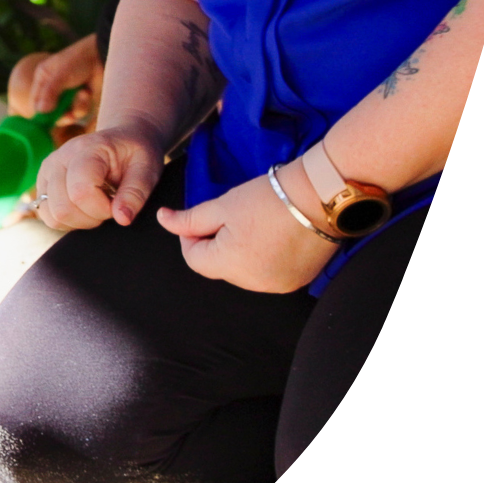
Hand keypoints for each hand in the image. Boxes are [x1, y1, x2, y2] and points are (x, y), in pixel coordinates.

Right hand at [10, 35, 103, 121]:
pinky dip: (83, 104)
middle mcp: (54, 89)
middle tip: (68, 116)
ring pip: (66, 114)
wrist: (103, 57)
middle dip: (60, 115)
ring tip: (83, 94)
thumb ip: (49, 93)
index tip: (44, 122)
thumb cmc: (78, 61)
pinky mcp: (82, 102)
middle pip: (50, 113)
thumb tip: (40, 112)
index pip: (36, 102)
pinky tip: (88, 93)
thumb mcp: (60, 74)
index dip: (39, 113)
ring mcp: (68, 96)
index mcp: (43, 79)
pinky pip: (78, 112)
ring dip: (75, 107)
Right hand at [33, 122, 162, 230]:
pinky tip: (84, 208)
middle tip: (109, 206)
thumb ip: (136, 193)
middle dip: (91, 218)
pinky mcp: (43, 183)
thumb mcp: (147, 168)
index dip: (102, 209)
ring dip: (78, 221)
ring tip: (97, 206)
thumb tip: (122, 218)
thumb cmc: (135, 153)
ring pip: (51, 215)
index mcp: (86, 150)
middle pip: (63, 208)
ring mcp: (47, 170)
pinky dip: (67, 220)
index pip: (81, 192)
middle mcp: (59, 158)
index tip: (119, 203)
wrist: (122, 138)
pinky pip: (46, 215)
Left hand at [157, 171, 337, 292]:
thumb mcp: (222, 206)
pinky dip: (262, 258)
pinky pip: (266, 274)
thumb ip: (189, 219)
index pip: (194, 260)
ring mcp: (278, 285)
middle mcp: (254, 283)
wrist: (321, 196)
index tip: (203, 218)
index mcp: (231, 266)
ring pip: (241, 271)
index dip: (191, 237)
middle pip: (218, 267)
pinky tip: (271, 235)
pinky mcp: (297, 281)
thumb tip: (163, 220)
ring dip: (238, 251)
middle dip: (215, 243)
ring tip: (254, 224)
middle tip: (231, 217)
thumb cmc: (269, 197)